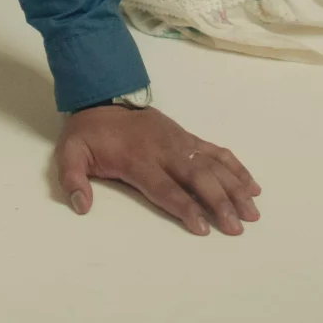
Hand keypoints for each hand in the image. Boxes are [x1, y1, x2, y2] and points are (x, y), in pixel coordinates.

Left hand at [55, 104, 261, 236]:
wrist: (103, 95)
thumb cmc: (89, 133)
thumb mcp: (70, 153)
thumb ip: (73, 179)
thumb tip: (82, 206)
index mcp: (138, 159)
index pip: (166, 188)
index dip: (184, 207)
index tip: (203, 227)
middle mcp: (165, 150)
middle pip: (198, 178)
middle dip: (219, 202)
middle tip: (237, 227)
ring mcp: (179, 141)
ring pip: (213, 165)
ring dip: (234, 188)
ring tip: (252, 211)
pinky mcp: (187, 136)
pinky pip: (215, 151)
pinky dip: (235, 167)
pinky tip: (251, 185)